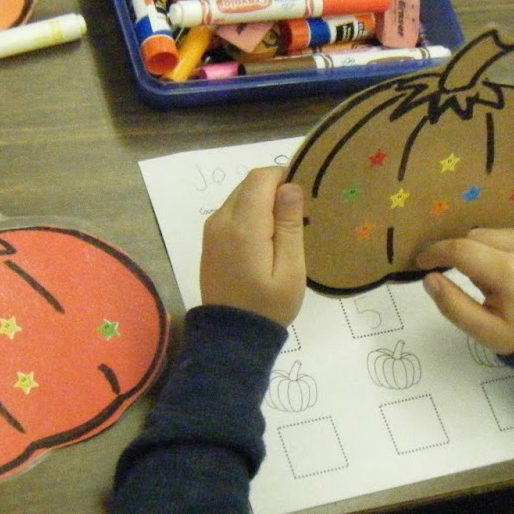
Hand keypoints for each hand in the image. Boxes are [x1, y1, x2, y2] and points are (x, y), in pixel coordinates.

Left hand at [199, 167, 305, 326]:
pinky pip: (231, 213)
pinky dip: (249, 215)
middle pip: (249, 184)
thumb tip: (289, 186)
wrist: (231, 336)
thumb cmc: (268, 306)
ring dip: (261, 202)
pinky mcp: (210, 241)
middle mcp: (222, 221)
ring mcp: (212, 231)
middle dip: (274, 190)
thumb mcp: (290, 269)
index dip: (283, 177)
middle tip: (296, 216)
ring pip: (239, 196)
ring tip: (282, 230)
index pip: (261, 178)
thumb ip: (289, 225)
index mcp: (244, 226)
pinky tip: (264, 239)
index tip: (303, 197)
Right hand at [415, 228, 513, 355]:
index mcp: (510, 271)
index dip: (436, 252)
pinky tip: (513, 272)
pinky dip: (501, 248)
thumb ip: (452, 304)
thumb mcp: (483, 331)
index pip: (461, 249)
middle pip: (475, 237)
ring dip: (483, 251)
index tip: (421, 262)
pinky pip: (509, 233)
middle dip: (465, 256)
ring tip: (497, 280)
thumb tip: (428, 277)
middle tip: (476, 286)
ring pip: (491, 233)